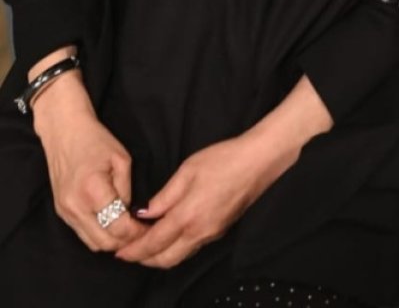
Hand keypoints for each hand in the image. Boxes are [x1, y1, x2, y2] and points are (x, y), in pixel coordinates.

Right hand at [32, 73, 148, 251]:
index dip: (137, 232)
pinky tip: (111, 224)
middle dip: (126, 241)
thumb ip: (127, 190)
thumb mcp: (122, 159)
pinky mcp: (61, 213)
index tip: (150, 228)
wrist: (64, 132)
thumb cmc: (96, 140)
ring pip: (93, 243)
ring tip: (128, 230)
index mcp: (93, 191)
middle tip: (142, 232)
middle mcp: (76, 207)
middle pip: (105, 243)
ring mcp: (66, 212)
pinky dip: (98, 233)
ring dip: (112, 241)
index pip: (118, 227)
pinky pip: (82, 234)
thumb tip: (129, 213)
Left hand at [116, 75, 332, 268]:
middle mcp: (199, 233)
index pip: (153, 244)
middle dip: (144, 260)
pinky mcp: (221, 230)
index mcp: (187, 217)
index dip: (134, 251)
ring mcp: (212, 234)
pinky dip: (176, 248)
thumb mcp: (188, 170)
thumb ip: (165, 195)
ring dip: (160, 256)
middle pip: (165, 260)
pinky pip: (192, 248)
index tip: (119, 253)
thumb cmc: (223, 159)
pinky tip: (171, 234)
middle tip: (128, 251)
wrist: (258, 161)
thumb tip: (145, 214)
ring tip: (146, 245)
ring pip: (180, 256)